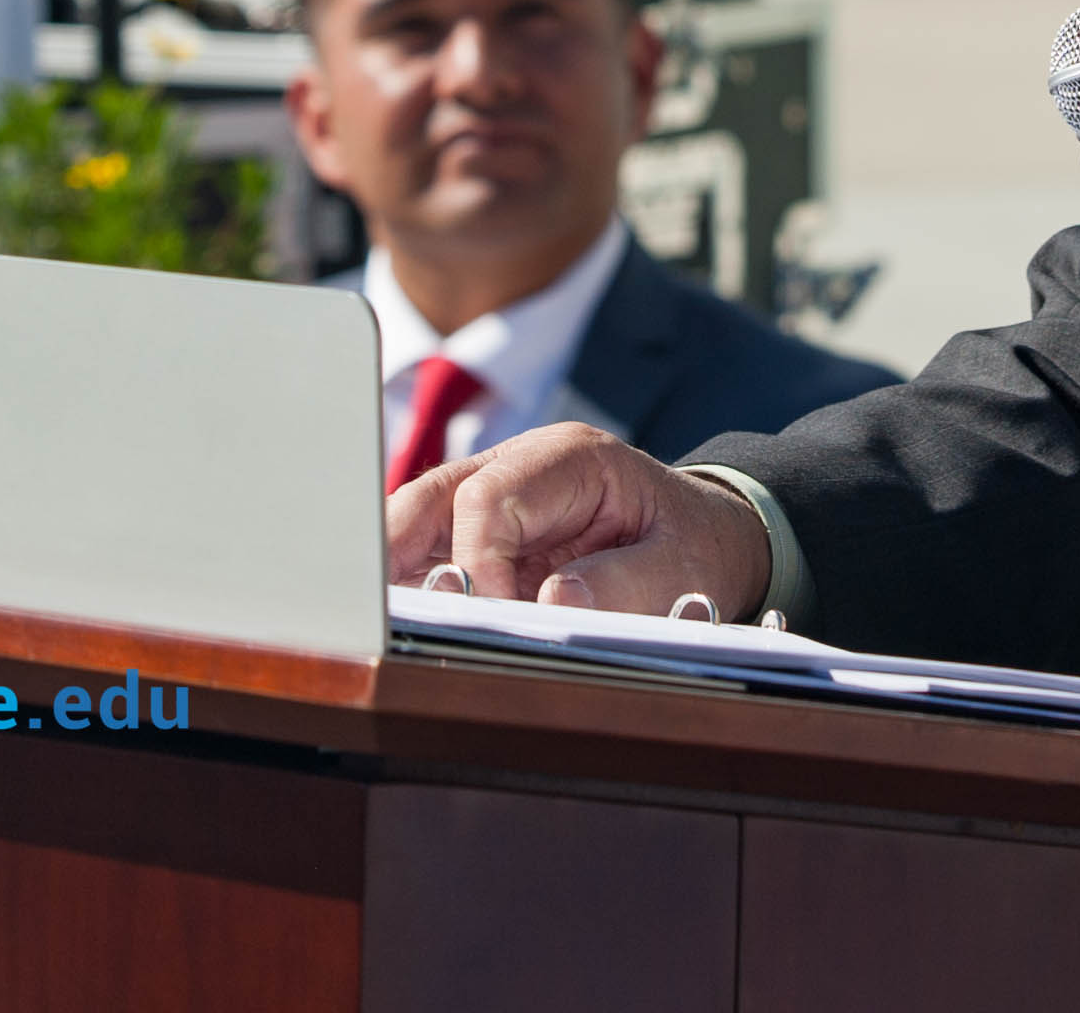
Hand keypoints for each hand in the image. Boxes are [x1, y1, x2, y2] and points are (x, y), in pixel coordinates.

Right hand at [387, 423, 772, 616]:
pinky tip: (399, 620)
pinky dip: (413, 585)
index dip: (479, 565)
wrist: (705, 536)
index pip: (490, 499)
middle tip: (382, 614)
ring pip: (417, 521)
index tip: (496, 618)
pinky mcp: (485, 536)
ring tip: (373, 620)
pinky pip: (432, 552)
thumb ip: (626, 583)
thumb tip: (554, 599)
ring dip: (395, 570)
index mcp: (569, 458)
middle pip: (432, 497)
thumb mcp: (681, 567)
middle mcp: (520, 466)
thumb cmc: (692, 545)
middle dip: (399, 554)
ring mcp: (497, 498)